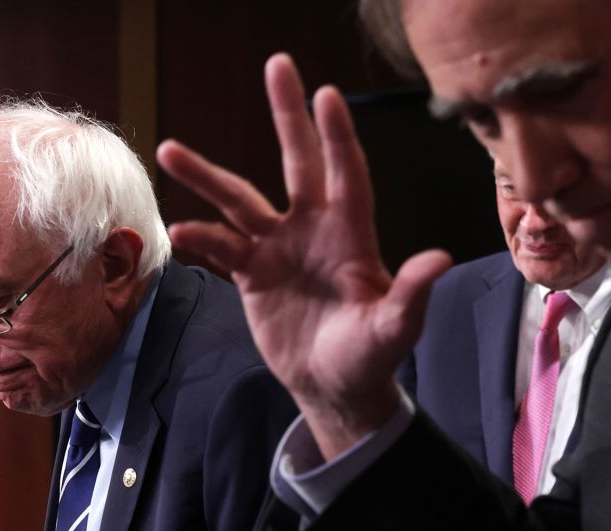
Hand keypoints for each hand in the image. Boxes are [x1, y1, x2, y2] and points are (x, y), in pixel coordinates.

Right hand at [157, 53, 449, 459]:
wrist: (332, 385)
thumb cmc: (372, 356)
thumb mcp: (395, 328)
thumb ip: (410, 293)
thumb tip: (439, 259)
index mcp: (352, 234)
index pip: (346, 175)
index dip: (336, 137)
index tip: (326, 94)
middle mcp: (313, 229)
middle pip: (299, 163)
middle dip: (288, 115)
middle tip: (279, 65)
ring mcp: (278, 248)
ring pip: (239, 200)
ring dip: (207, 177)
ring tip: (170, 150)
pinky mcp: (251, 273)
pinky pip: (220, 248)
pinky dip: (199, 240)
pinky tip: (178, 234)